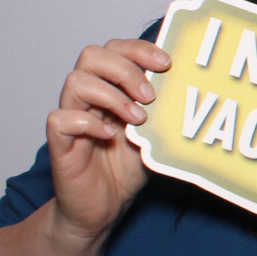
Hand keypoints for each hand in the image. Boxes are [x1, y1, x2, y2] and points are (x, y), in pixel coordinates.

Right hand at [46, 39, 169, 246]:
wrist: (105, 206)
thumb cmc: (129, 166)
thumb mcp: (157, 132)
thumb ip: (166, 108)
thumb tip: (196, 84)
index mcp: (111, 87)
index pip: (115, 48)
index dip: (138, 49)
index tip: (166, 63)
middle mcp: (88, 98)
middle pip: (92, 55)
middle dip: (126, 68)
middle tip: (150, 95)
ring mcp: (72, 118)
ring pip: (75, 81)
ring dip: (112, 95)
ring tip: (138, 118)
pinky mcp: (60, 144)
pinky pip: (60, 119)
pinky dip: (86, 123)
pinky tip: (109, 136)